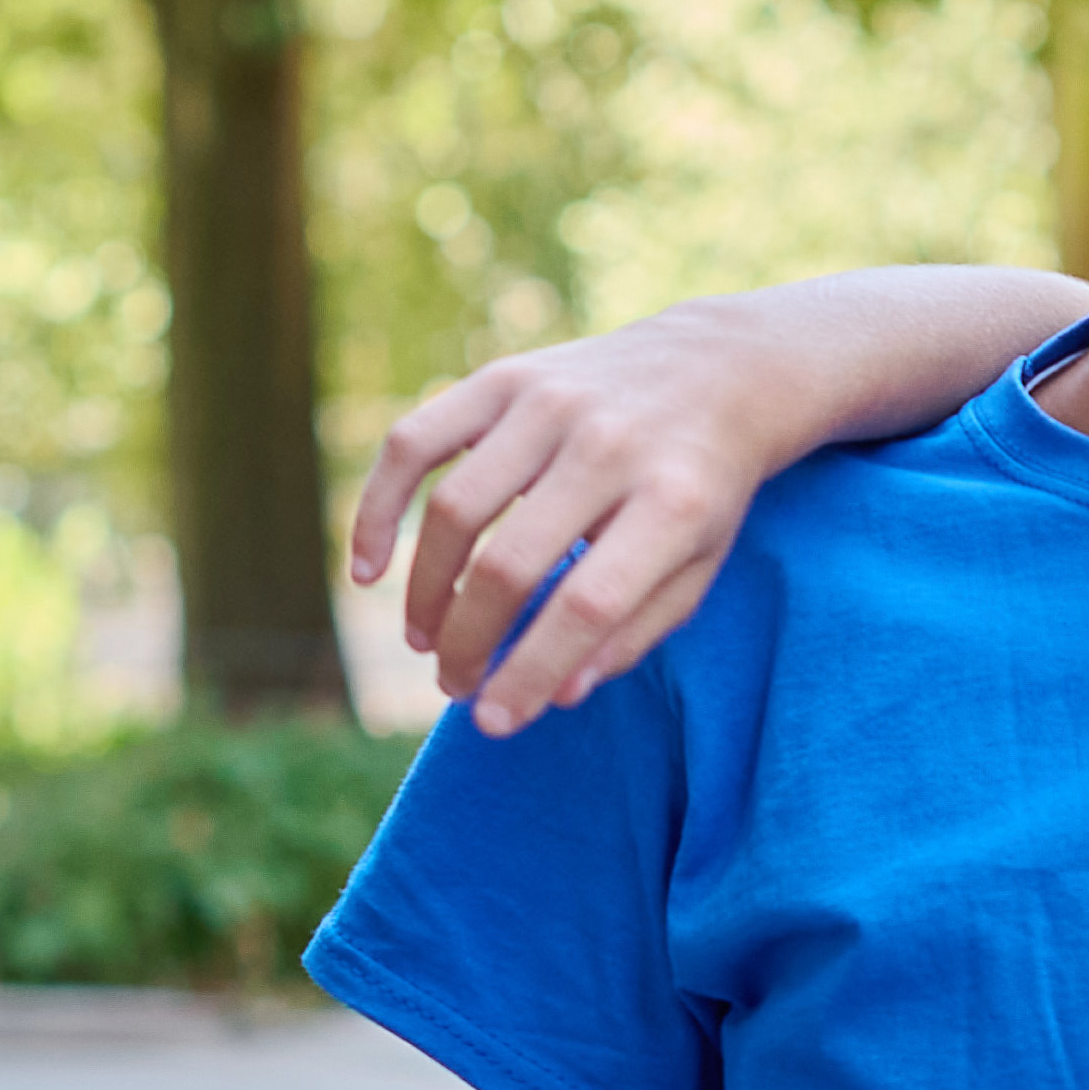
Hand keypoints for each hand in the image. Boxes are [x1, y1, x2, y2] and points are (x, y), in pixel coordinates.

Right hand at [337, 316, 810, 735]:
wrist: (718, 368)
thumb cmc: (703, 489)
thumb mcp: (700, 565)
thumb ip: (633, 632)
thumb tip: (554, 696)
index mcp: (672, 502)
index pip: (588, 605)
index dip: (532, 670)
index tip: (495, 721)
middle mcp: (608, 446)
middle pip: (509, 564)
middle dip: (468, 644)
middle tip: (455, 686)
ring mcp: (549, 403)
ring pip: (454, 509)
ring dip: (425, 592)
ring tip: (426, 642)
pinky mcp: (503, 377)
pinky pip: (414, 442)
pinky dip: (378, 506)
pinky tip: (370, 568)